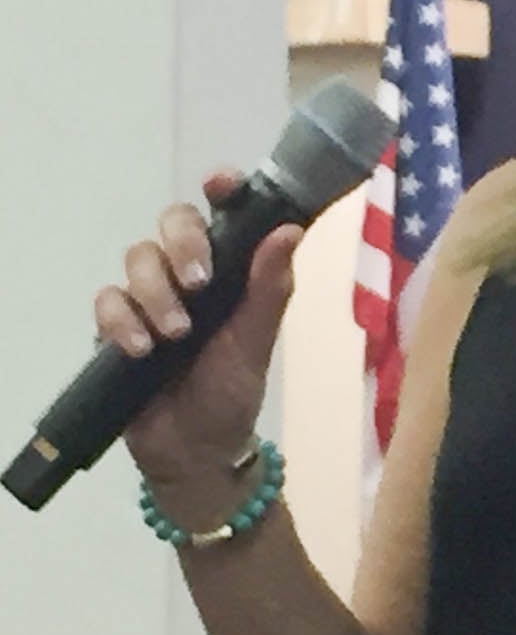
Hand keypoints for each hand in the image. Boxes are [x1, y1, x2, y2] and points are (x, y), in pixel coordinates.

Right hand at [94, 169, 303, 483]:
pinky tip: (142, 349)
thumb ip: (270, 288)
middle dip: (184, 244)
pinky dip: (123, 320)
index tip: (219, 182)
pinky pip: (107, 299)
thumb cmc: (232, 391)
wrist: (195, 451)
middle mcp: (189, 273)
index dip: (223, 188)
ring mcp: (150, 296)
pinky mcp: (116, 324)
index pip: (225, 213)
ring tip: (176, 334)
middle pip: (173, 221)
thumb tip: (289, 228)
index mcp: (232, 270)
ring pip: (138, 257)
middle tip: (200, 281)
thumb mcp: (256, 341)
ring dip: (156, 291)